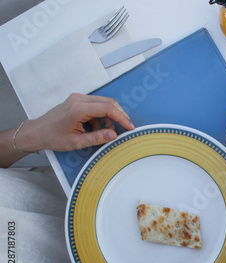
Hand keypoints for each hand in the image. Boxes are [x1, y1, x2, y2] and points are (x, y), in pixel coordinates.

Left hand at [17, 93, 134, 151]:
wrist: (37, 132)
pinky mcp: (78, 101)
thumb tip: (114, 135)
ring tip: (105, 132)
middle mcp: (79, 99)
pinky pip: (96, 106)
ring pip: (103, 104)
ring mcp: (78, 98)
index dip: (121, 118)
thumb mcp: (76, 142)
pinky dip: (101, 117)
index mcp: (79, 108)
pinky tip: (96, 129)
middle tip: (124, 128)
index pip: (107, 108)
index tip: (130, 127)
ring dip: (109, 118)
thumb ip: (97, 138)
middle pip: (108, 102)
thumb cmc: (53, 137)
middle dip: (118, 116)